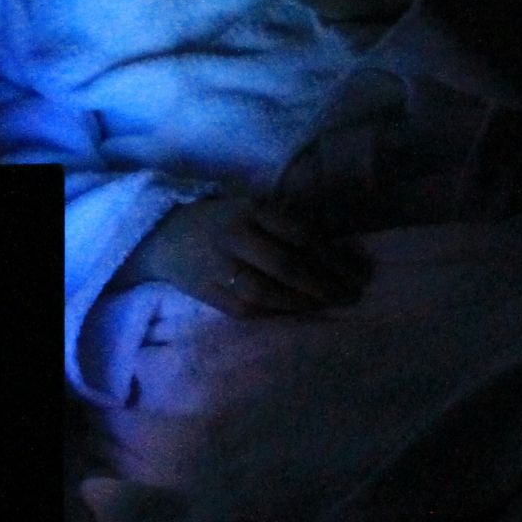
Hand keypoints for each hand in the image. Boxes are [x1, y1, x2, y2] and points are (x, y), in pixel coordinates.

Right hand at [124, 196, 368, 318]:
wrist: (162, 235)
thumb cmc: (220, 220)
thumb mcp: (252, 208)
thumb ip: (286, 226)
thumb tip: (337, 254)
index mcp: (250, 210)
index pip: (302, 235)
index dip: (334, 257)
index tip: (358, 273)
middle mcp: (234, 236)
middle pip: (288, 266)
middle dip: (325, 285)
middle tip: (351, 296)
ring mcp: (217, 266)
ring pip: (268, 291)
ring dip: (303, 303)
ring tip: (328, 306)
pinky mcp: (206, 291)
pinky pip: (247, 308)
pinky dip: (276, 313)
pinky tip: (296, 313)